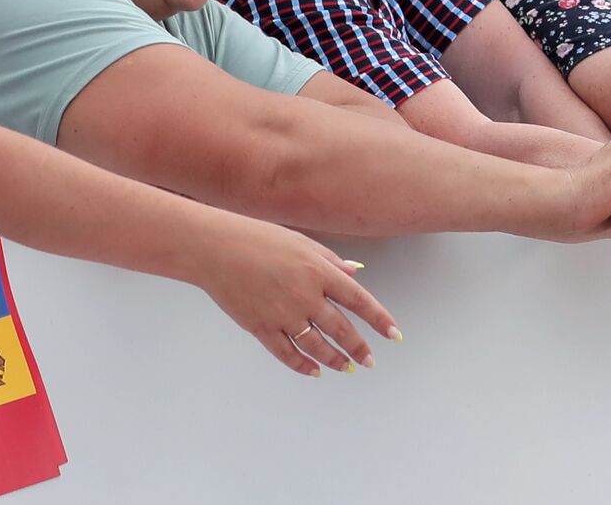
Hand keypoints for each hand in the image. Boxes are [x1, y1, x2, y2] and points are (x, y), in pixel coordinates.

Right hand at [190, 218, 398, 377]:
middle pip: (341, 328)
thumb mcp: (303, 242)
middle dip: (358, 348)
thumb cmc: (259, 239)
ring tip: (347, 368)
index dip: (379, 320)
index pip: (359, 300)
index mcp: (320, 271)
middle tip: (369, 361)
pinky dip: (302, 365)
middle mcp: (306, 295)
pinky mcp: (261, 327)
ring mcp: (283, 314)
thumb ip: (332, 260)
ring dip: (335, 360)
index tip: (393, 335)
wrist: (216, 248)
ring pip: (317, 346)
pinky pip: (286, 353)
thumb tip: (356, 272)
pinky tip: (314, 371)